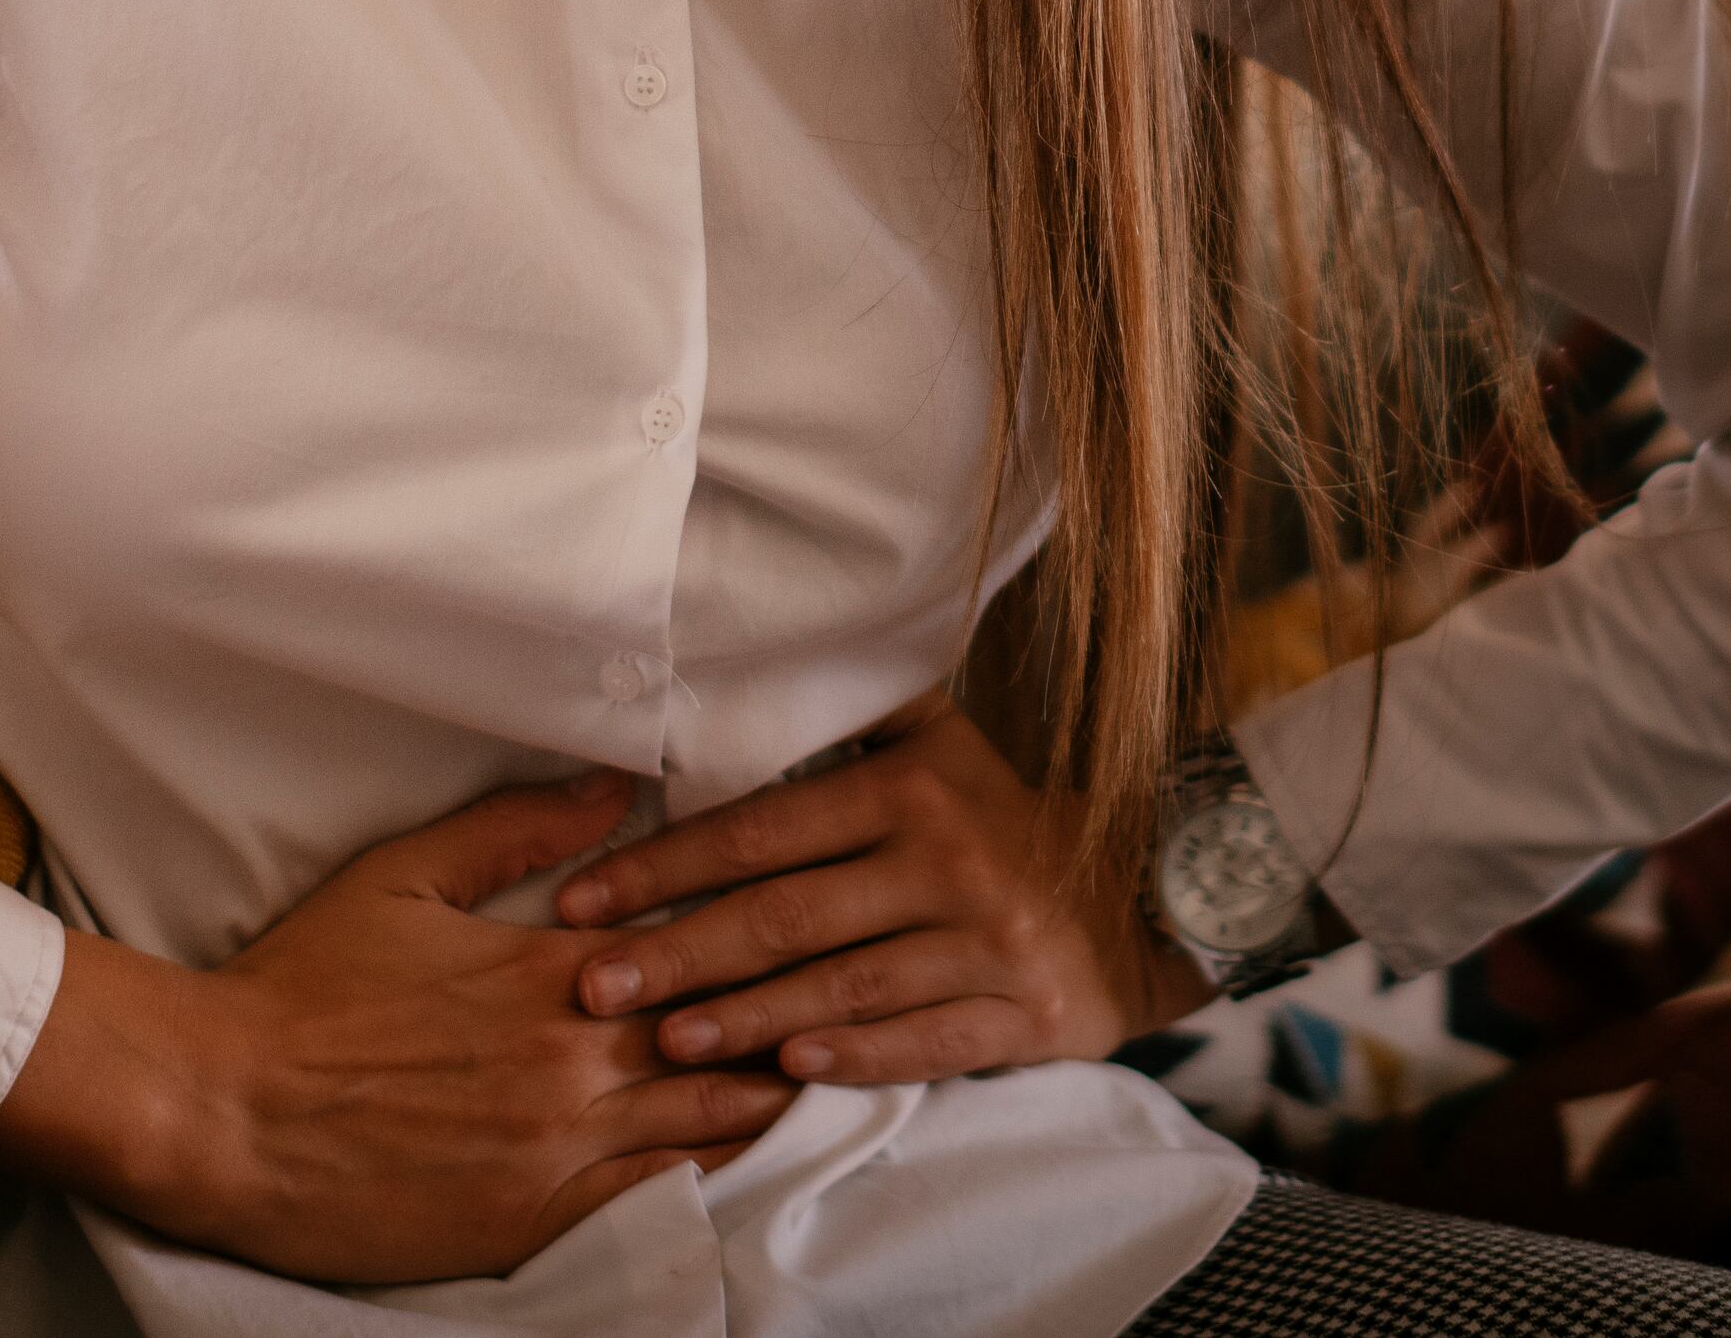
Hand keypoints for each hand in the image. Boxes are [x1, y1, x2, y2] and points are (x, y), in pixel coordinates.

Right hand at [0, 771, 798, 1283]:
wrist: (218, 1108)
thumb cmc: (302, 984)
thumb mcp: (404, 877)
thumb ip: (518, 830)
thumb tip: (617, 785)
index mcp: (548, 967)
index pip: (695, 945)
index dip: (765, 934)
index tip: (829, 912)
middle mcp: (568, 1057)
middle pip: (718, 1033)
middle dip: (792, 1014)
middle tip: (869, 993)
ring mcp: (552, 1147)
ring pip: (700, 1118)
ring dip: (769, 1094)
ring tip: (840, 1071)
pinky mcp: (526, 1221)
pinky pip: (646, 1196)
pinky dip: (705, 1172)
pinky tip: (750, 1161)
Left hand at [553, 694, 1218, 1083]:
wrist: (1148, 894)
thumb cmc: (1012, 822)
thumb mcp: (947, 746)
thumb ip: (862, 712)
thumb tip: (753, 660)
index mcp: (910, 791)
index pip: (760, 830)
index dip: (662, 866)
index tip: (582, 899)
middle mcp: (947, 860)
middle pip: (786, 915)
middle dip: (678, 953)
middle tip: (591, 987)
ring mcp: (988, 941)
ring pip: (844, 985)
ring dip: (747, 1016)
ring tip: (666, 1038)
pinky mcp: (1024, 1011)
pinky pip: (926, 1040)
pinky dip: (858, 1056)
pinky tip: (793, 1069)